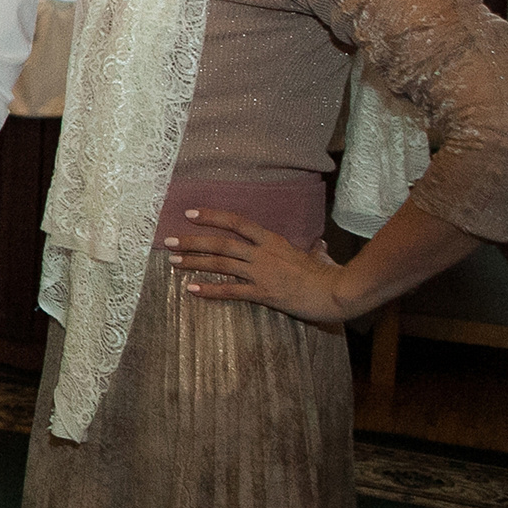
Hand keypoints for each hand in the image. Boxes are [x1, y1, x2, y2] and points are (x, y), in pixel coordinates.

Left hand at [171, 207, 349, 324]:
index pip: (237, 222)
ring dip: (194, 262)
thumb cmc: (331, 274)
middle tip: (168, 240)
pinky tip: (192, 290)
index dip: (212, 217)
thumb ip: (314, 250)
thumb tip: (319, 245)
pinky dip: (210, 290)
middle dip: (192, 241)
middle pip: (221, 243)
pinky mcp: (264, 294)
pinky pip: (231, 291)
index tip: (190, 213)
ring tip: (173, 261)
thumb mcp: (320, 256)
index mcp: (273, 241)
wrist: (339, 292)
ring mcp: (262, 273)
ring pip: (221, 264)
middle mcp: (263, 253)